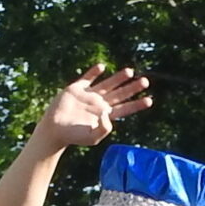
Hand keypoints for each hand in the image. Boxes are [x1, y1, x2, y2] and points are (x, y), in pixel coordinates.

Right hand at [32, 65, 151, 150]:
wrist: (55, 130)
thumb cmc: (73, 137)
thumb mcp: (91, 138)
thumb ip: (103, 129)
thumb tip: (108, 114)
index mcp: (105, 116)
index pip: (125, 109)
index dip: (137, 105)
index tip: (149, 100)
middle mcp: (100, 104)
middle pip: (120, 94)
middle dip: (133, 88)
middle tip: (146, 81)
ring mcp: (89, 95)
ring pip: (108, 84)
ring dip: (119, 78)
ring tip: (130, 71)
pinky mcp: (76, 89)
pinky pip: (87, 78)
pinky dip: (94, 72)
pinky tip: (102, 67)